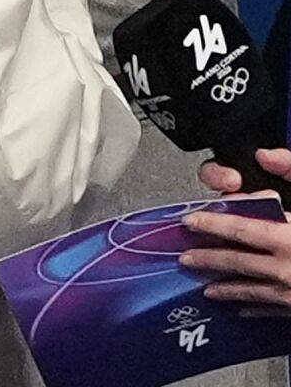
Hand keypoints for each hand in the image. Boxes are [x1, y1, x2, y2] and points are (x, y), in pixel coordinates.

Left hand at [182, 149, 290, 307]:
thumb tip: (267, 155)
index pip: (241, 229)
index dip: (213, 224)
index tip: (192, 219)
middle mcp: (290, 268)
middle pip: (239, 263)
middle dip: (208, 259)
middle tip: (186, 256)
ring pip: (254, 291)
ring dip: (227, 288)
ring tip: (208, 288)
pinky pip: (275, 310)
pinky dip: (256, 308)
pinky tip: (246, 309)